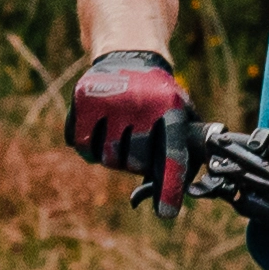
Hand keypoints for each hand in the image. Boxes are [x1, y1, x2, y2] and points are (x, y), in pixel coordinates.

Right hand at [62, 47, 191, 180]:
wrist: (129, 56)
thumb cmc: (160, 96)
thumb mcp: (181, 111)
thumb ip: (185, 148)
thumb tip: (184, 193)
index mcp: (169, 107)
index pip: (171, 153)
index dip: (169, 185)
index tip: (167, 213)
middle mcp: (139, 102)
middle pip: (134, 162)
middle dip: (136, 163)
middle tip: (136, 145)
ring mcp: (109, 100)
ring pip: (107, 157)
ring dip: (113, 155)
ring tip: (120, 133)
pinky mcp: (83, 100)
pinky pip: (83, 146)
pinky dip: (90, 147)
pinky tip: (100, 130)